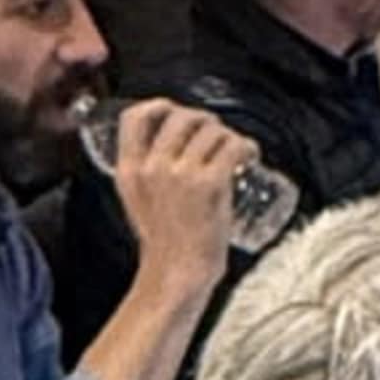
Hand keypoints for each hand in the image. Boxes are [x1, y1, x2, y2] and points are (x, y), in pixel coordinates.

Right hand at [114, 98, 251, 287]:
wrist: (177, 274)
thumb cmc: (165, 243)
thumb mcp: (139, 202)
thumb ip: (147, 174)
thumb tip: (172, 147)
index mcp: (129, 171)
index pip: (134, 117)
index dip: (158, 105)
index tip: (175, 110)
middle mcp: (152, 167)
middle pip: (181, 116)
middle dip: (204, 119)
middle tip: (216, 133)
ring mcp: (181, 174)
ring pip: (212, 129)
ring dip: (229, 135)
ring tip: (235, 150)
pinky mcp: (210, 183)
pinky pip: (233, 145)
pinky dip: (247, 146)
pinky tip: (250, 156)